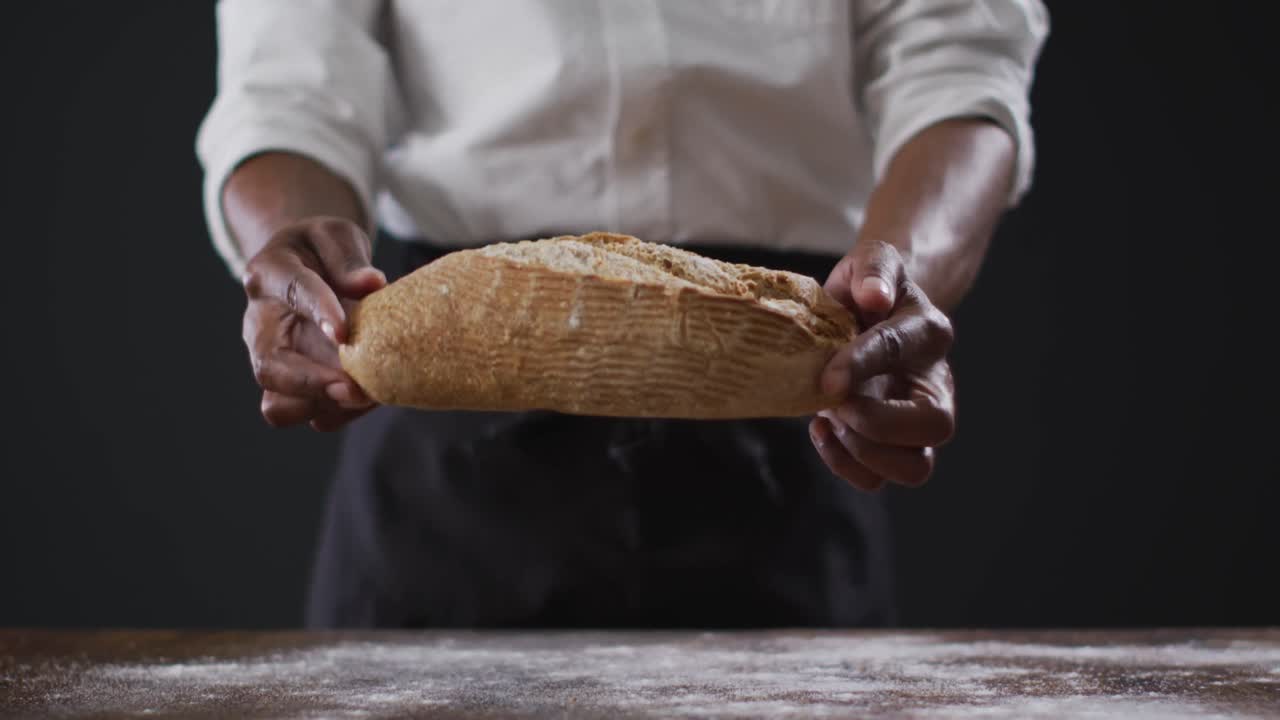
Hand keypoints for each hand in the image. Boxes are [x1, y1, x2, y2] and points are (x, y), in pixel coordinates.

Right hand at [241, 217, 385, 430]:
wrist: (307, 270)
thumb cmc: (322, 252)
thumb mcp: (336, 236)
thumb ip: (349, 258)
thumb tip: (371, 283)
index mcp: (270, 273)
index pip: (292, 289)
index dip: (317, 311)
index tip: (343, 332)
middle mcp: (259, 322)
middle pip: (269, 365)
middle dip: (311, 382)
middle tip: (354, 388)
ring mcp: (269, 359)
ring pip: (277, 402)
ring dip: (323, 406)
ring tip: (365, 396)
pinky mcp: (286, 386)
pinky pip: (300, 414)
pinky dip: (332, 415)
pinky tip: (363, 401)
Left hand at [810, 240, 955, 490]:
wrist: (869, 313)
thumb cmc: (868, 289)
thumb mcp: (872, 262)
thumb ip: (874, 270)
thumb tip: (873, 296)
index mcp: (929, 333)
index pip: (900, 351)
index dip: (861, 365)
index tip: (827, 378)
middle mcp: (936, 384)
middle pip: (935, 426)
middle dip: (876, 423)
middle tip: (836, 404)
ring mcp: (918, 423)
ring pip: (915, 468)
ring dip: (864, 452)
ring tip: (831, 419)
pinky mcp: (893, 447)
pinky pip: (878, 480)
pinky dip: (845, 465)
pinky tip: (823, 429)